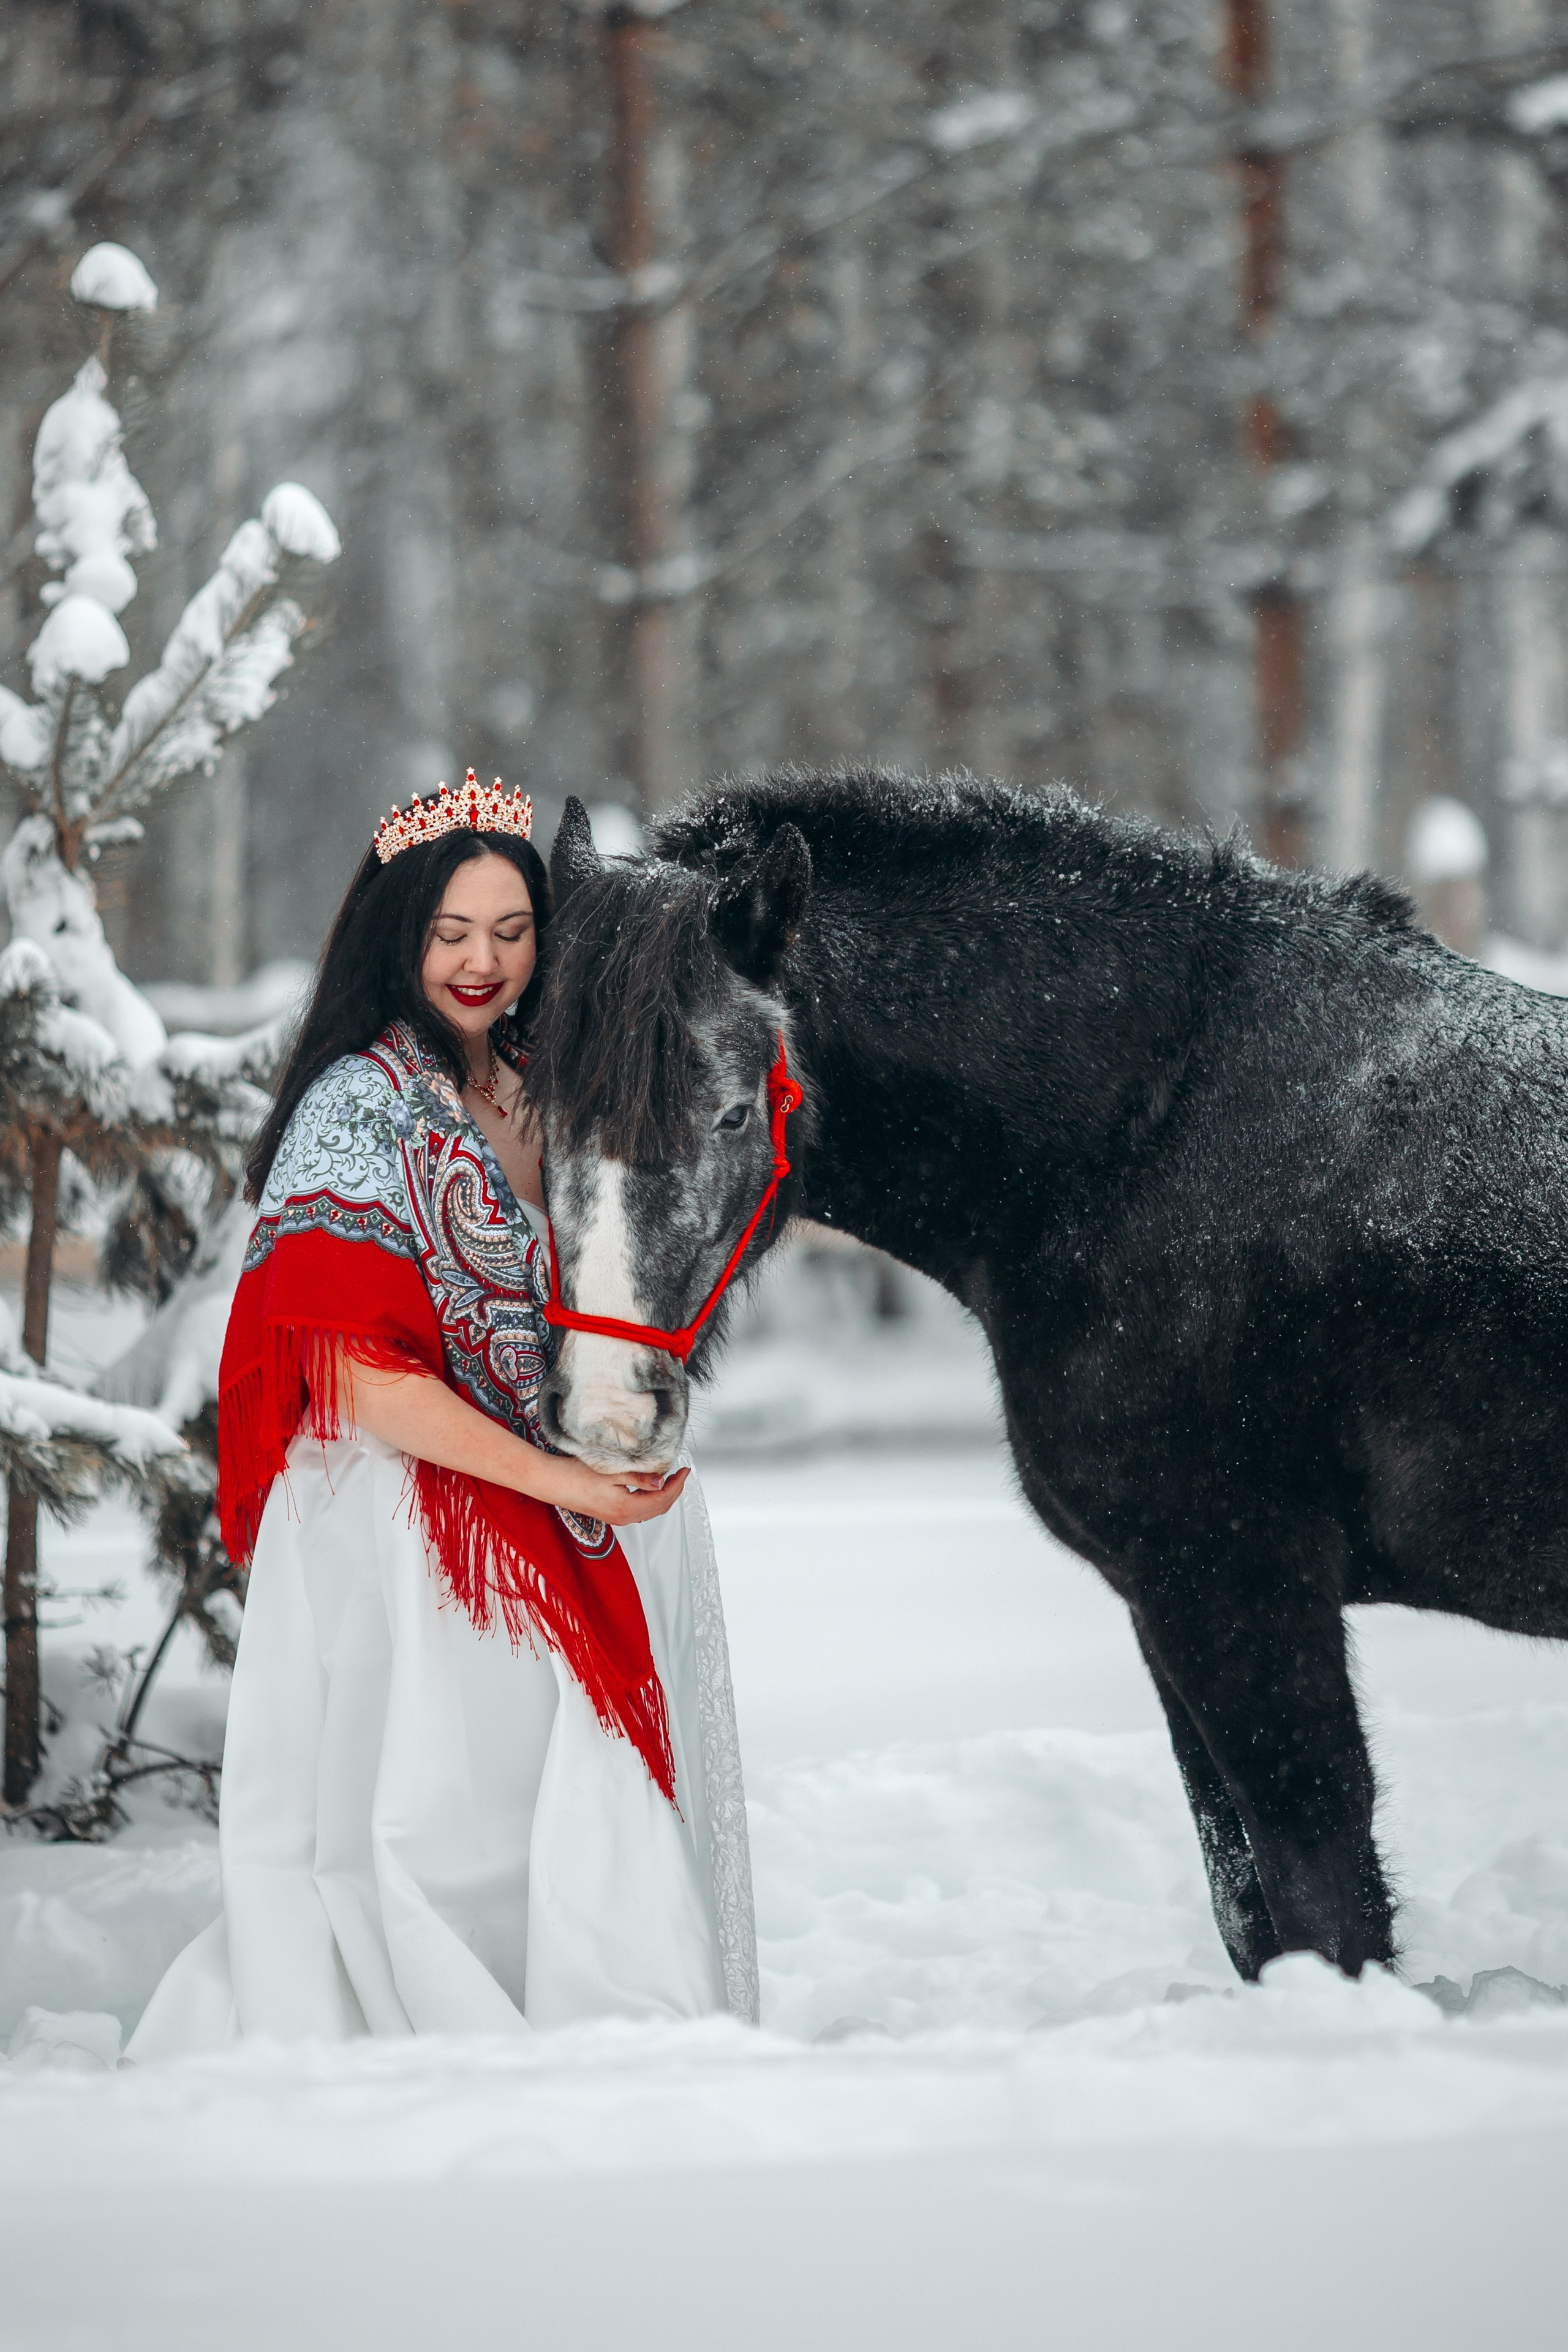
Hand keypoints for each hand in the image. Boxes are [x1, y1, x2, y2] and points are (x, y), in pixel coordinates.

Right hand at [543, 1460, 689, 1526]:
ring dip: (663, 1496)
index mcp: (627, 1508)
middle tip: (681, 1474)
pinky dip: (651, 1500)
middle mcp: (624, 1518)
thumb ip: (639, 1478)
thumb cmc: (577, 1475)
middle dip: (674, 1491)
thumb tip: (662, 1482)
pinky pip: (639, 1511)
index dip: (677, 1484)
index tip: (685, 1469)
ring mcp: (617, 1518)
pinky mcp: (611, 1514)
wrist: (553, 1483)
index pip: (662, 1498)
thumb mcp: (612, 1472)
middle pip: (659, 1508)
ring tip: (670, 1478)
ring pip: (650, 1511)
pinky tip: (650, 1487)